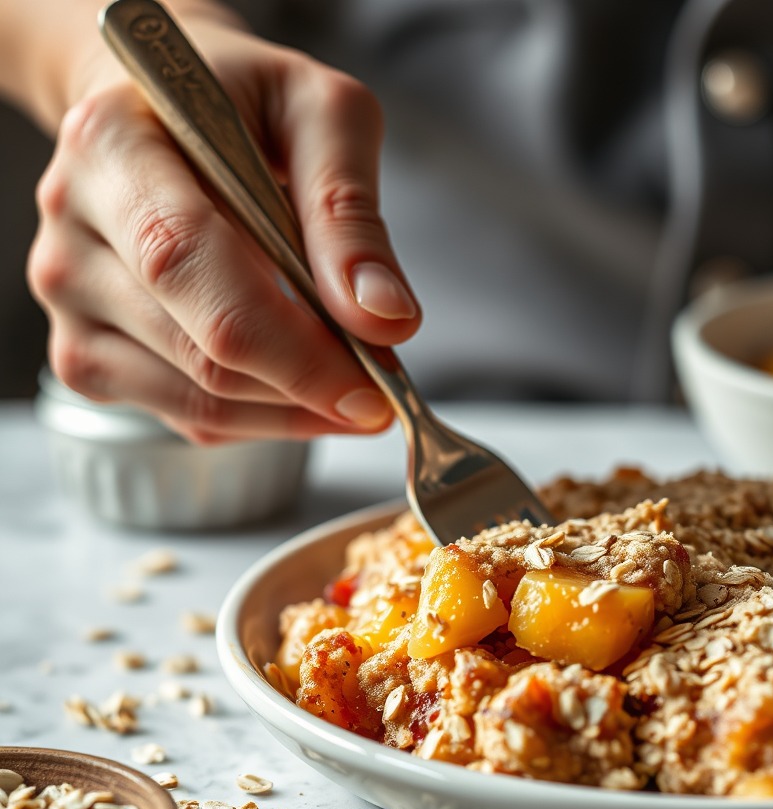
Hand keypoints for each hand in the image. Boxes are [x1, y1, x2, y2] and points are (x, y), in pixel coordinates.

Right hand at [27, 15, 419, 442]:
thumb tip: (383, 318)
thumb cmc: (239, 104)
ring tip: (350, 381)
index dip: (291, 344)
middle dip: (311, 385)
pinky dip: (264, 417)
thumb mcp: (317, 112)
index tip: (375, 385)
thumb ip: (348, 208)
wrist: (159, 117)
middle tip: (382, 388)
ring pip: (200, 403)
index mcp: (111, 147)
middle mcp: (70, 231)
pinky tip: (299, 385)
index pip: (190, 266)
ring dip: (294, 409)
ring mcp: (71, 305)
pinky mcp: (87, 357)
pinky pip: (189, 419)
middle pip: (201, 351)